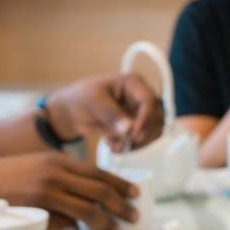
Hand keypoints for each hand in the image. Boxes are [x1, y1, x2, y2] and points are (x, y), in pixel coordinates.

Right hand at [0, 153, 140, 229]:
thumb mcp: (32, 169)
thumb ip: (57, 180)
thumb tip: (79, 203)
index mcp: (57, 159)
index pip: (98, 171)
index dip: (120, 183)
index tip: (134, 193)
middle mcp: (56, 170)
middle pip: (100, 189)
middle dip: (121, 204)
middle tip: (134, 216)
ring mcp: (47, 188)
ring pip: (89, 207)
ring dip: (107, 221)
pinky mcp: (37, 205)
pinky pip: (66, 219)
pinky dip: (78, 229)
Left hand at [45, 73, 164, 151]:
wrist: (72, 112)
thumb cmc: (81, 98)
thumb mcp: (93, 102)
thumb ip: (111, 114)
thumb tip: (129, 129)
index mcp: (133, 83)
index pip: (149, 101)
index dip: (145, 118)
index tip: (134, 134)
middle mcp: (141, 97)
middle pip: (156, 118)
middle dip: (142, 133)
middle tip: (125, 143)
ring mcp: (140, 113)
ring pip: (152, 131)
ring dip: (135, 143)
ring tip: (114, 144)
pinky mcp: (136, 127)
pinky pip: (143, 140)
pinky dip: (129, 146)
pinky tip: (112, 144)